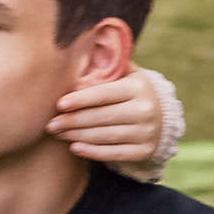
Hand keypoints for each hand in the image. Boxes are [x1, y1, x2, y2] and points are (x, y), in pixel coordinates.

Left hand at [52, 66, 169, 167]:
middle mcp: (145, 110)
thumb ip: (105, 67)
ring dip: (77, 136)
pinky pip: (113, 154)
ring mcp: (146, 133)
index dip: (81, 99)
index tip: (59, 104)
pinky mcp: (144, 151)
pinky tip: (74, 147)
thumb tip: (74, 58)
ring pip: (104, 136)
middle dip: (73, 121)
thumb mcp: (125, 74)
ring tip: (58, 133)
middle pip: (101, 117)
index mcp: (138, 87)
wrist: (162, 116)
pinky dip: (92, 152)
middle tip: (51, 124)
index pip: (104, 94)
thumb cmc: (131, 90)